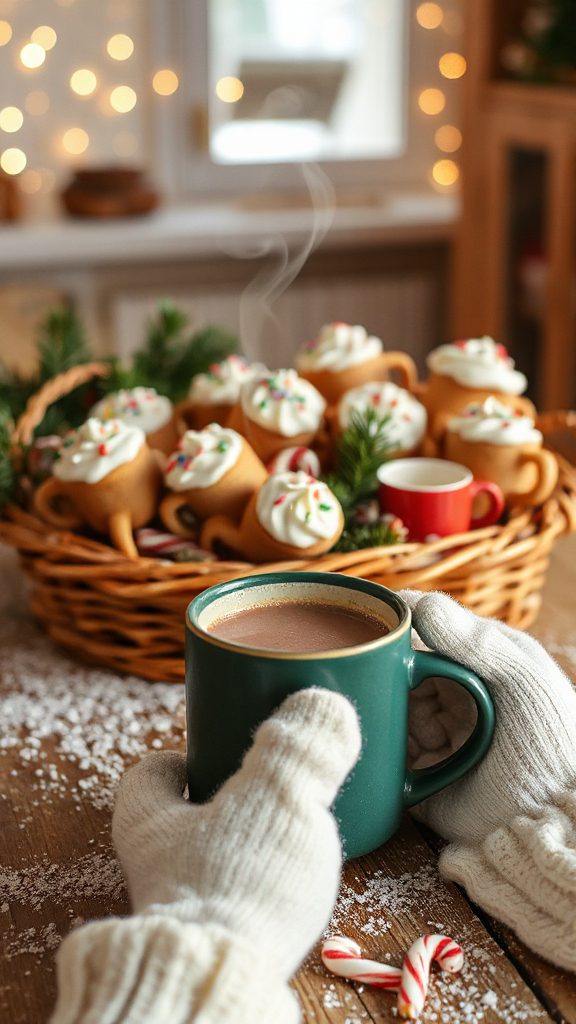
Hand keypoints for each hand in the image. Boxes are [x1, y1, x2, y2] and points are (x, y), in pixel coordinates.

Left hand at [112, 688, 360, 978]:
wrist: (222, 987)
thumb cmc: (236, 883)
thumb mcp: (276, 794)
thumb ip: (301, 746)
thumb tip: (325, 702)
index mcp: (152, 817)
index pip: (148, 774)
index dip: (178, 757)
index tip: (211, 749)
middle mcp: (158, 863)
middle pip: (184, 817)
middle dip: (225, 801)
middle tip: (270, 785)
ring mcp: (187, 906)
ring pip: (213, 861)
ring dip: (249, 846)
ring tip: (295, 834)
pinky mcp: (217, 941)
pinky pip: (237, 899)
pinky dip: (262, 886)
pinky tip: (297, 884)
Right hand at [402, 590, 575, 969]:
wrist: (548, 821)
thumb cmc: (550, 743)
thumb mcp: (521, 678)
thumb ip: (472, 639)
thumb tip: (414, 603)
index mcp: (482, 661)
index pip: (427, 630)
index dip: (399, 630)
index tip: (372, 630)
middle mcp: (456, 693)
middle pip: (400, 672)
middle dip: (392, 681)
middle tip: (396, 692)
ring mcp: (439, 732)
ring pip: (389, 710)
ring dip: (392, 718)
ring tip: (424, 735)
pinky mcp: (422, 773)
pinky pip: (388, 754)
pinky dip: (388, 752)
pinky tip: (410, 757)